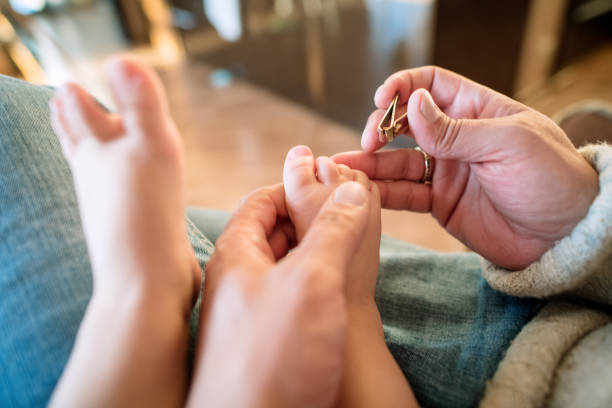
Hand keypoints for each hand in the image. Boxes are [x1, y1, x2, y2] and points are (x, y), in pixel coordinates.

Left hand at [188, 182, 370, 407]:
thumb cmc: (272, 358)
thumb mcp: (311, 281)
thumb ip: (333, 231)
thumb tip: (352, 190)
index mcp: (236, 254)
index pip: (262, 201)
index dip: (298, 187)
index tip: (333, 184)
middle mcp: (238, 279)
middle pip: (276, 232)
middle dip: (313, 219)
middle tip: (353, 215)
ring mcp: (251, 311)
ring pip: (289, 267)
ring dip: (320, 253)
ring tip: (354, 249)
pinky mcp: (268, 339)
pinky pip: (295, 297)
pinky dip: (319, 285)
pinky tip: (340, 294)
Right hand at [334, 66, 598, 269]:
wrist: (564, 237)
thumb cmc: (550, 180)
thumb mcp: (508, 145)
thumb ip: (455, 129)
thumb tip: (412, 103)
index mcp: (476, 111)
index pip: (430, 85)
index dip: (403, 87)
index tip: (382, 101)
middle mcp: (456, 138)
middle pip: (405, 123)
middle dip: (379, 129)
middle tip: (366, 143)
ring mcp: (445, 171)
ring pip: (397, 162)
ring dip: (368, 164)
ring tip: (340, 169)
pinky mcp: (439, 203)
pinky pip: (403, 194)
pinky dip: (380, 193)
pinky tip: (360, 191)